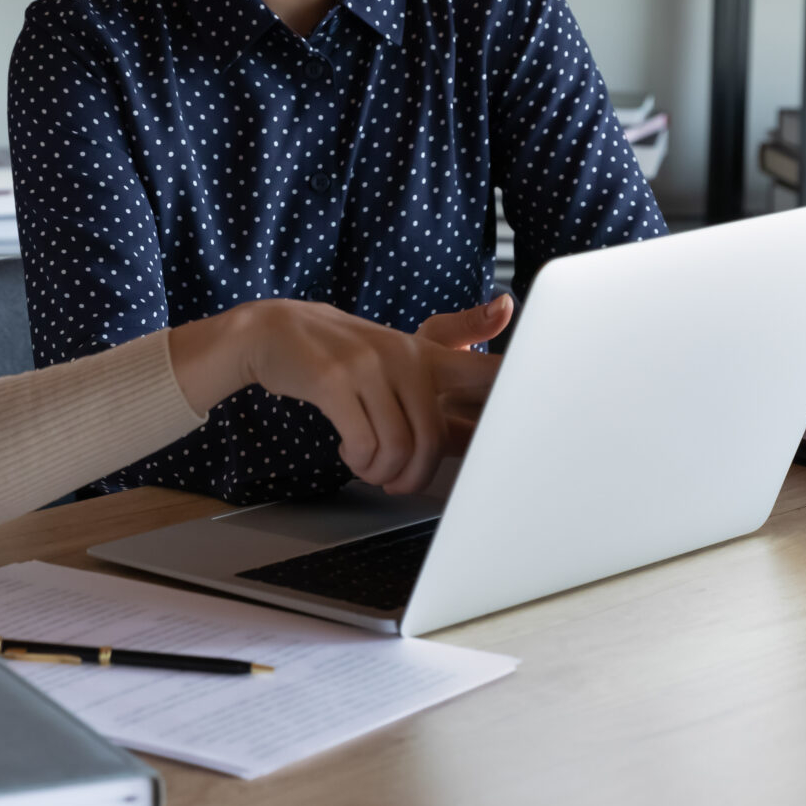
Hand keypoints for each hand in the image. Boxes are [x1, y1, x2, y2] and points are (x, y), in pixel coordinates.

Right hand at [167, 301, 501, 496]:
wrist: (274, 330)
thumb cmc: (345, 352)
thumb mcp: (399, 349)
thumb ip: (451, 352)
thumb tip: (505, 323)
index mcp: (427, 354)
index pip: (487, 371)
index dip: (515, 398)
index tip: (531, 430)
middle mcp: (405, 357)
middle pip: (434, 438)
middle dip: (415, 476)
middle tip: (396, 482)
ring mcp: (369, 366)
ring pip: (398, 447)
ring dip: (381, 471)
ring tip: (369, 465)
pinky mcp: (334, 380)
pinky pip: (364, 443)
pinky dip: (358, 460)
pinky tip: (350, 450)